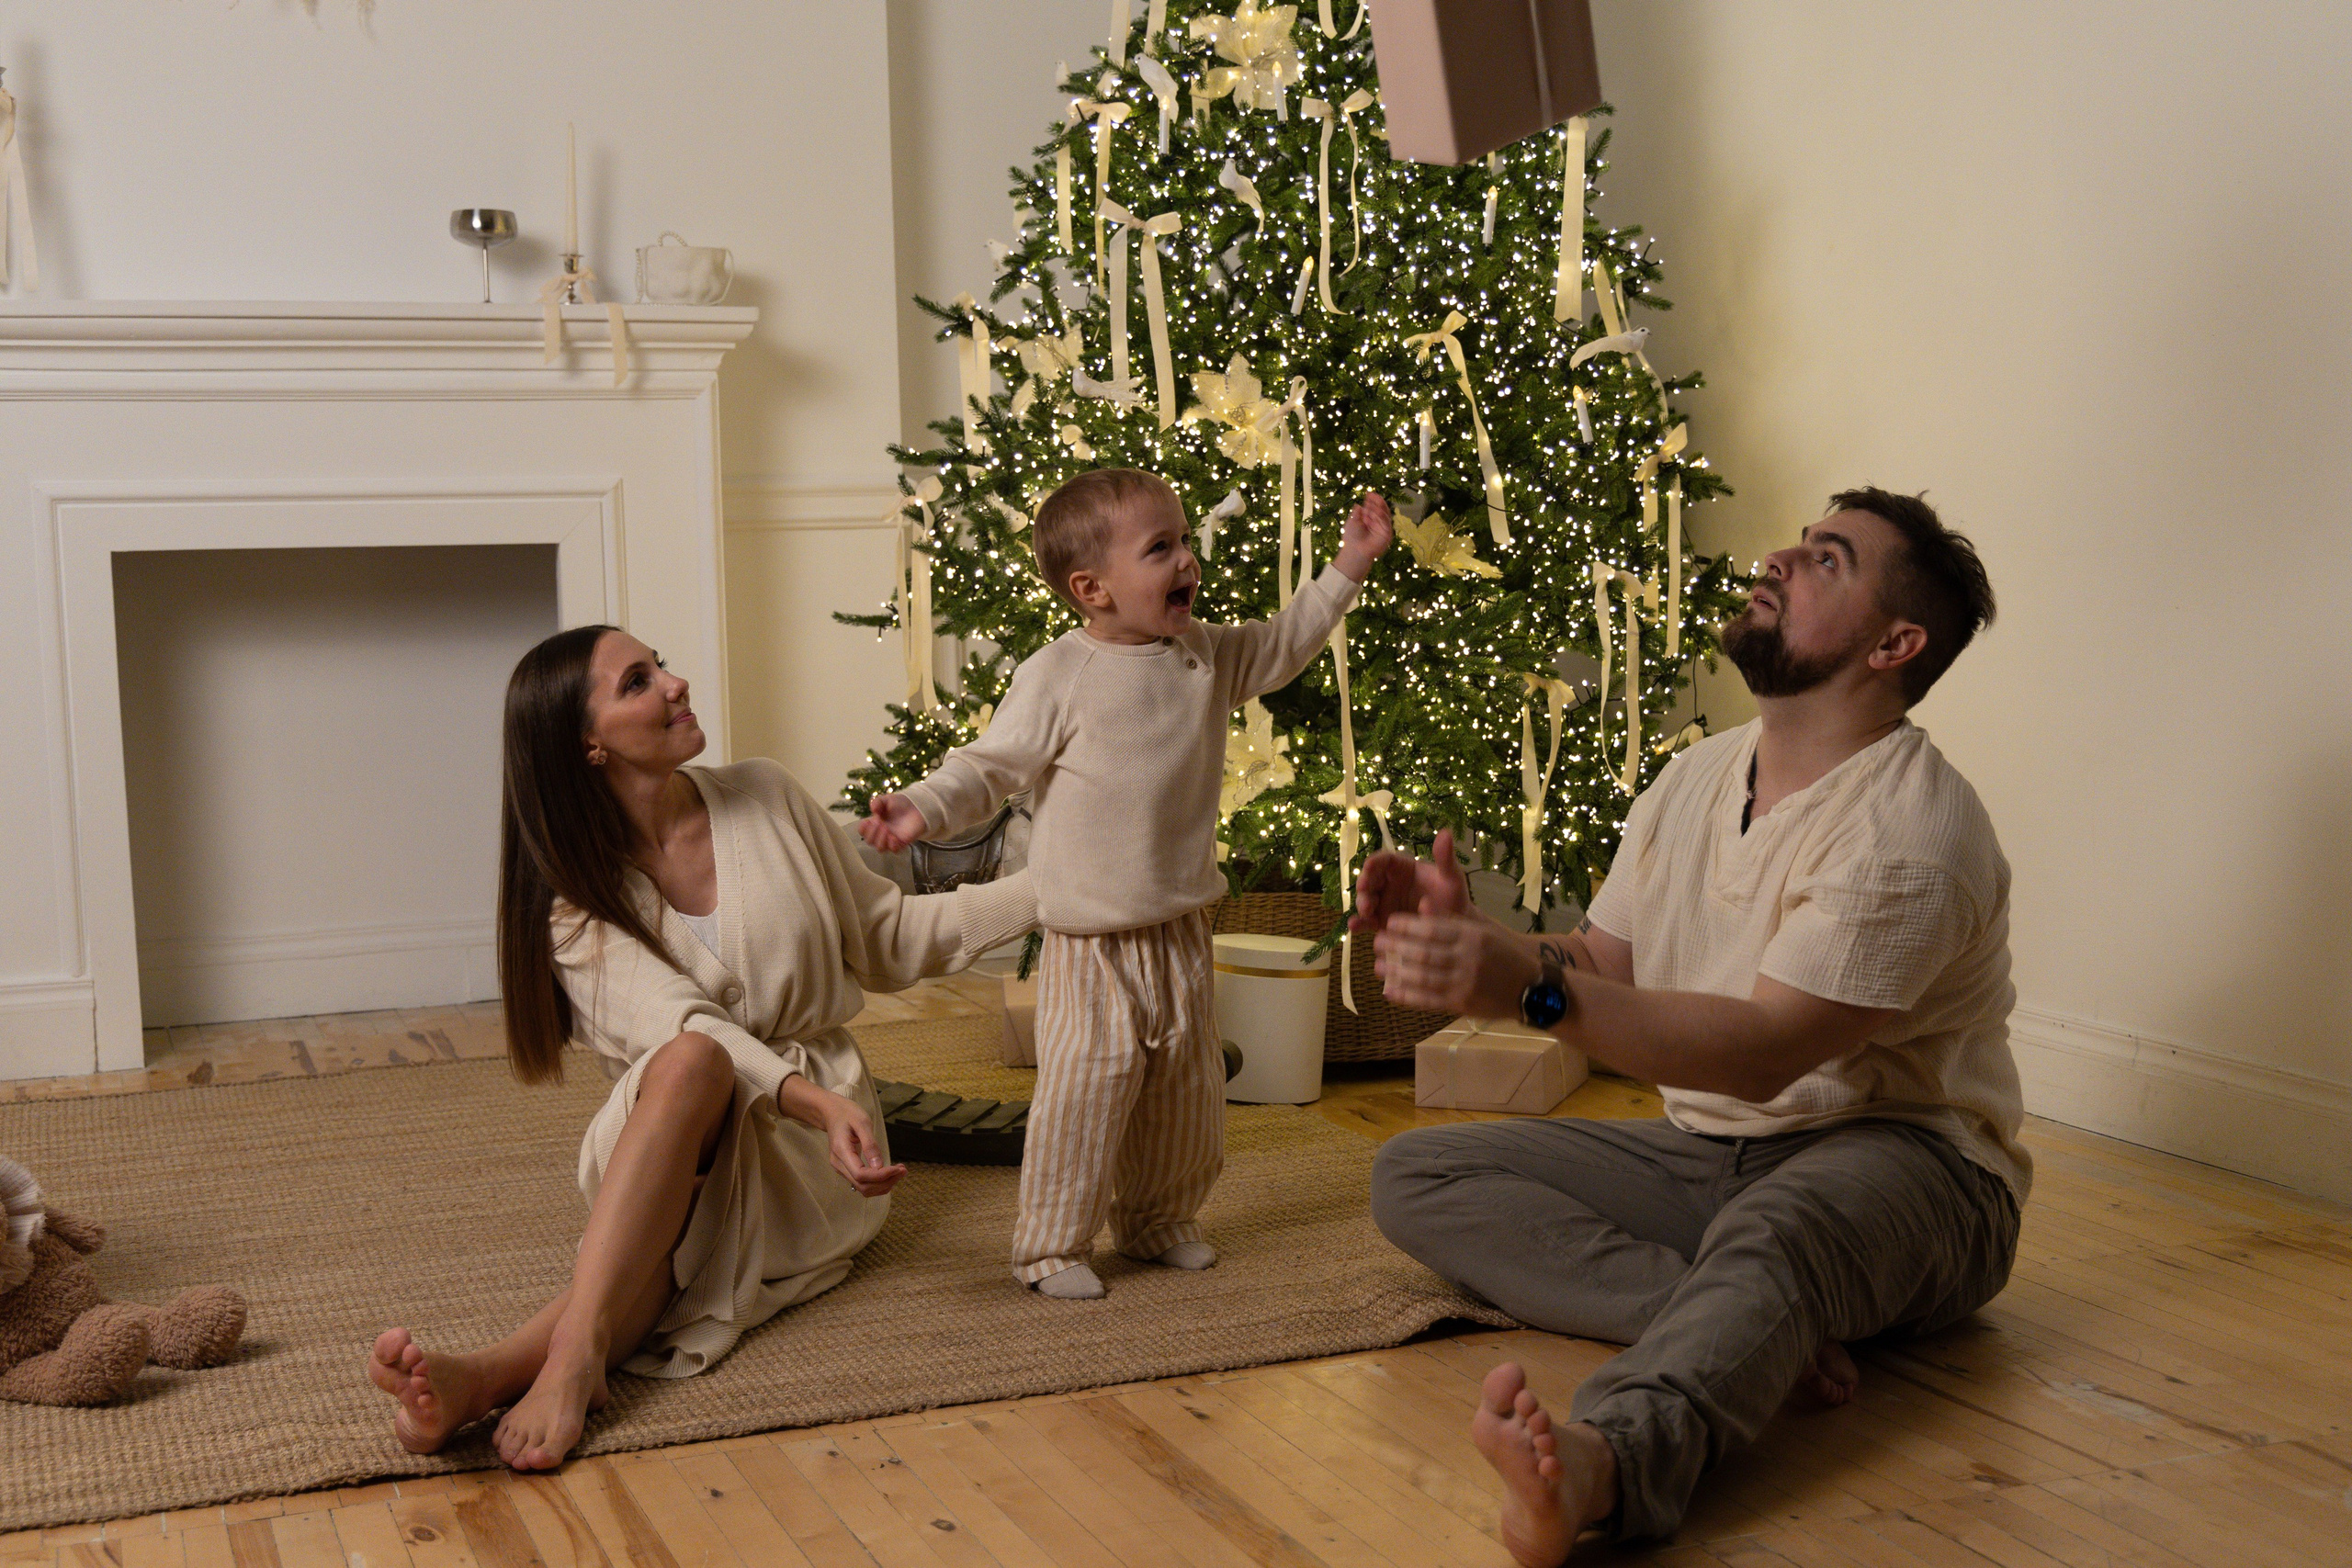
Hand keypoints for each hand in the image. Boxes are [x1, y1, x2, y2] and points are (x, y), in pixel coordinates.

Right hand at [818, 1095, 907, 1197]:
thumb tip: (879, 1166)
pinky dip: (878, 1182)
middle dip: (885, 1182)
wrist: (832, 1113)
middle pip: (863, 1186)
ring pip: (863, 1188)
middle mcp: (839, 1165)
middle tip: (903, 1170)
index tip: (898, 1169)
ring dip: (883, 1184)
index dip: (881, 1176)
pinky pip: (862, 1182)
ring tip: (900, 1172)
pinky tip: (890, 1173)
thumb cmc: (847, 1113)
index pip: (861, 1175)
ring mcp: (841, 1169)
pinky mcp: (847, 1169)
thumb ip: (870, 1144)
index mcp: (841, 1152)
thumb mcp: (862, 1122)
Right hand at [856, 793, 927, 852]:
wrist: (917, 806)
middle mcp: (881, 833)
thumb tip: (872, 809)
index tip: (867, 821)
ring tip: (886, 828)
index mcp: (875, 823)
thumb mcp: (887, 799)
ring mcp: (891, 839)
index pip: (863, 832)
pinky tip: (894, 836)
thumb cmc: (900, 804)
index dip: (862, 829)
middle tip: (879, 822)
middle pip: (869, 841)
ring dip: (880, 840)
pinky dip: (892, 845)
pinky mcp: (902, 843)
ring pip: (880, 849)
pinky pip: (894, 851)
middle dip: (872, 832)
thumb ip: (878, 802)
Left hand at [1333, 491, 1394, 580]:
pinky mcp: (1387, 534)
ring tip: (1374, 501)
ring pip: (1384, 514)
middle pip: (1380, 509)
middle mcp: (1376, 523)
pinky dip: (1382, 515)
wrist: (1354, 551)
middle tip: (1373, 495)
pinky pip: (1387, 522)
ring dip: (1379, 507)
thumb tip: (1358, 505)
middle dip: (1377, 502)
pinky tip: (1376, 510)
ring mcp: (1382, 528)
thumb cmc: (1351, 538)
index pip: (1373, 508)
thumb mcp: (1352, 522)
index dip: (1372, 501)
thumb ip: (1356, 513)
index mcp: (1368, 520)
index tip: (1368, 493)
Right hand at [1351, 826, 1470, 933]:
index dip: (1374, 862)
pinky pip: (1367, 921)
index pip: (1384, 860)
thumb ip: (1446, 859)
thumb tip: (1446, 832)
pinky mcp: (1381, 922)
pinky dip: (1358, 924)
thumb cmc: (1453, 900)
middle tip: (1365, 893)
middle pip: (1370, 880)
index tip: (1368, 867)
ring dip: (1361, 904)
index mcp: (1404, 868)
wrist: (1455, 929)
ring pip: (1366, 900)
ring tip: (1366, 912)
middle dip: (1364, 885)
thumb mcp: (1452, 879)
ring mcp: (1384, 903)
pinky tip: (1353, 927)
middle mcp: (1390, 884)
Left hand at [1373, 912, 1540, 1018]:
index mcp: (1473, 936)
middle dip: (1395, 948)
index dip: (1406, 926)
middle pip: (1423, 953)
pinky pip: (1428, 1000)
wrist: (1532, 989)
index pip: (1432, 929)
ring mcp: (1465, 984)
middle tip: (1376, 943)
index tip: (1388, 923)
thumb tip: (1422, 903)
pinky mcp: (1462, 1005)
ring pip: (1422, 977)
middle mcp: (1469, 959)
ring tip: (1377, 966)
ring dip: (1396, 972)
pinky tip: (1390, 991)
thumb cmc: (1502, 955)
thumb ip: (1452, 920)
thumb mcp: (1482, 931)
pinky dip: (1407, 996)